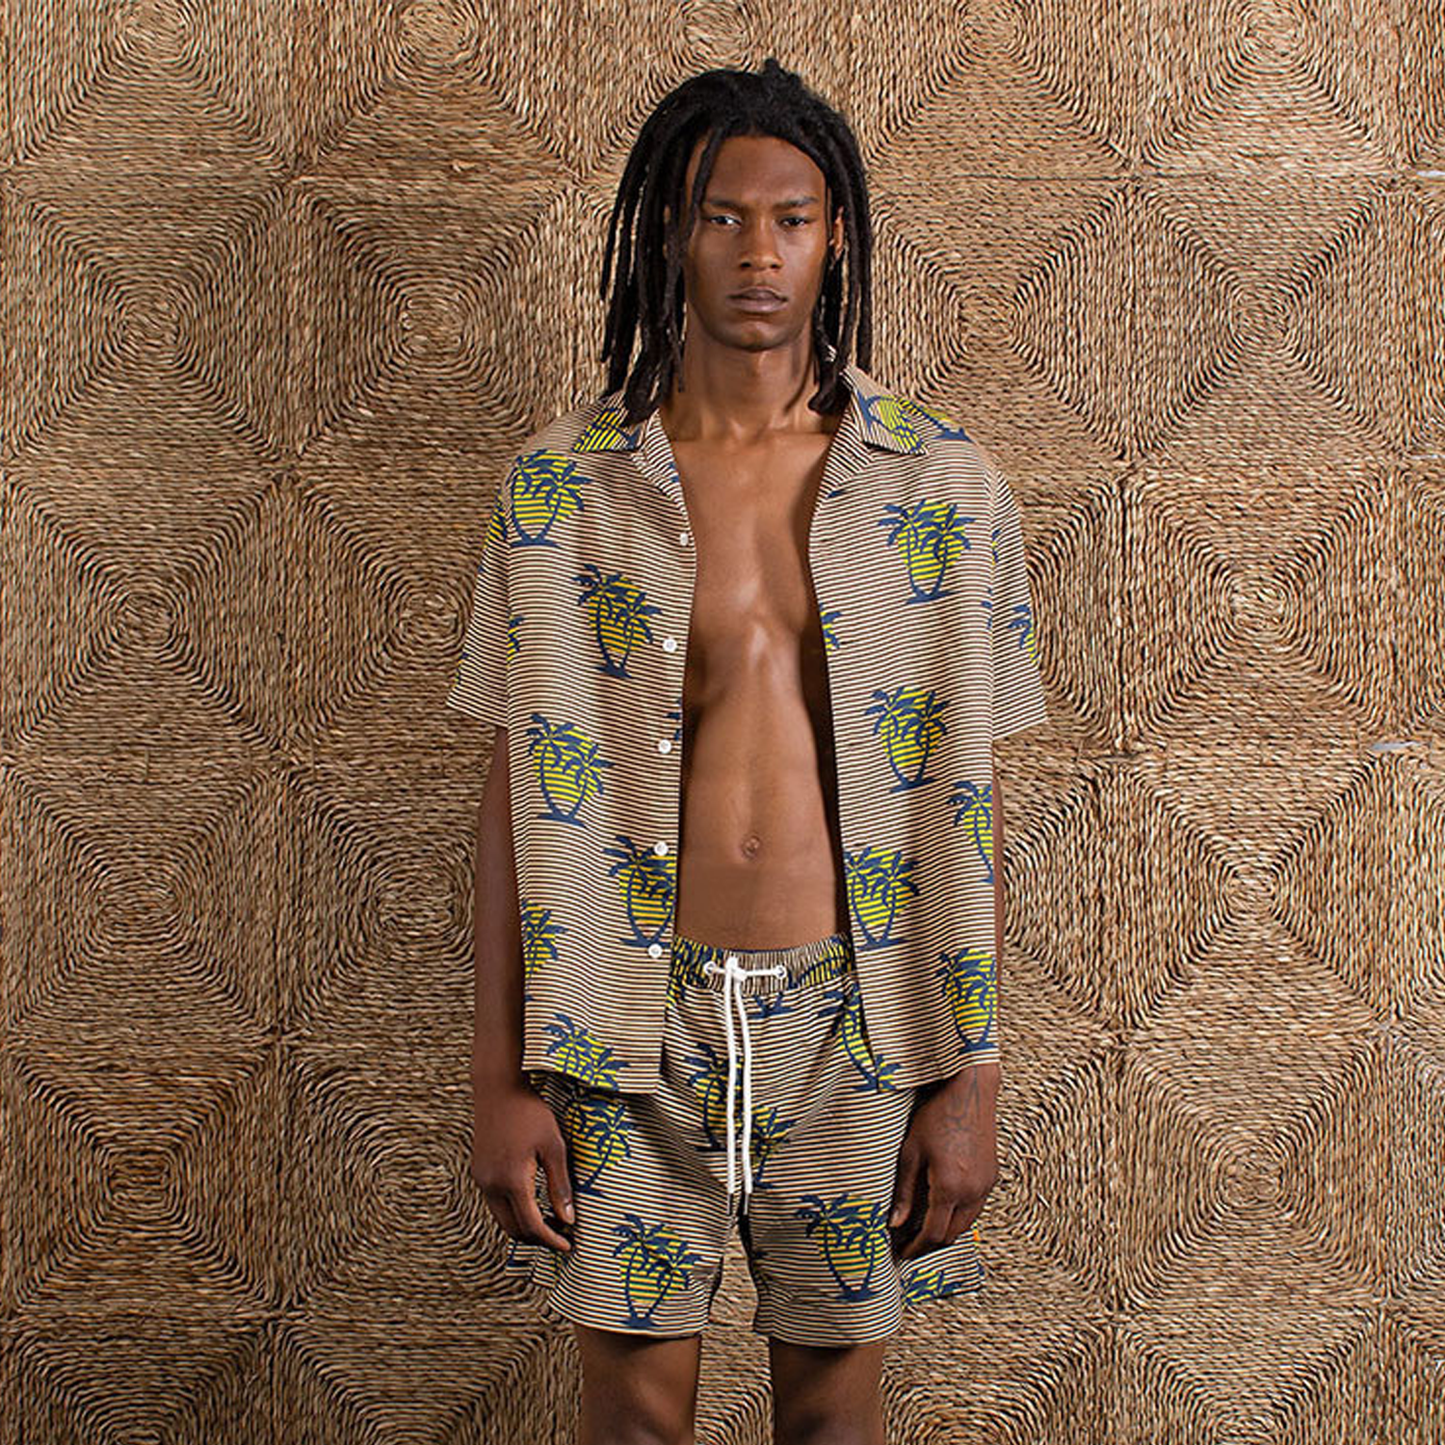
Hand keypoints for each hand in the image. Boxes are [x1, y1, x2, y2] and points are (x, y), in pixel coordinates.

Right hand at [471, 1073, 575, 1252]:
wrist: (498, 1089)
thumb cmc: (531, 1114)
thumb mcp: (554, 1146)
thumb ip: (560, 1184)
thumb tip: (568, 1220)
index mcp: (512, 1180)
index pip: (532, 1225)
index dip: (551, 1240)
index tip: (569, 1246)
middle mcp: (492, 1185)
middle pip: (514, 1229)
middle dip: (538, 1239)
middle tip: (562, 1237)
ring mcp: (482, 1179)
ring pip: (502, 1219)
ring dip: (525, 1227)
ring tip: (551, 1223)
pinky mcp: (479, 1173)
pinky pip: (496, 1204)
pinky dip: (514, 1212)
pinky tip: (532, 1204)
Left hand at [888, 1064, 998, 1261]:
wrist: (970, 1091)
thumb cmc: (936, 1116)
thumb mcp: (911, 1152)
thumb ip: (904, 1191)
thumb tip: (895, 1223)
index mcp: (950, 1187)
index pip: (933, 1234)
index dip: (916, 1248)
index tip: (901, 1253)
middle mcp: (972, 1192)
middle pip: (951, 1235)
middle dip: (929, 1245)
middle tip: (909, 1244)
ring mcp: (985, 1185)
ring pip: (966, 1224)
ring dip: (945, 1232)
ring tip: (923, 1229)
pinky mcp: (992, 1176)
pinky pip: (975, 1208)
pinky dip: (958, 1216)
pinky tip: (943, 1208)